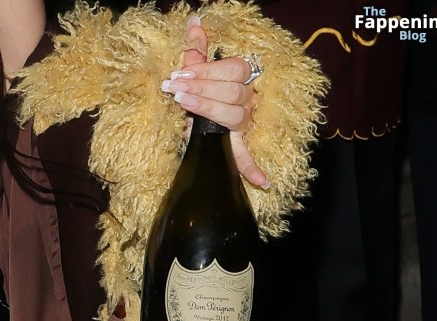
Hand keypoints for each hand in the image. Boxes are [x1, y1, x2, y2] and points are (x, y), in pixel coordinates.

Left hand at [162, 17, 268, 188]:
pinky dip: (253, 169)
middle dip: (202, 87)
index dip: (206, 70)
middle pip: (233, 92)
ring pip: (235, 116)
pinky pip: (246, 158)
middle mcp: (246, 102)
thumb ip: (196, 51)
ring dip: (209, 110)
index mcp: (239, 82)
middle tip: (175, 87)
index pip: (232, 70)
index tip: (179, 74)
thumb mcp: (196, 74)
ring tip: (184, 107)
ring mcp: (243, 125)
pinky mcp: (236, 146)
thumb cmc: (200, 96)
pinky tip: (261, 182)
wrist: (198, 126)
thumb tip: (194, 22)